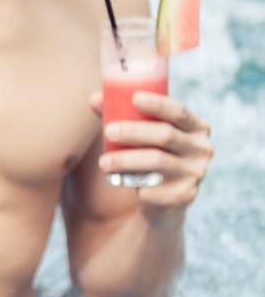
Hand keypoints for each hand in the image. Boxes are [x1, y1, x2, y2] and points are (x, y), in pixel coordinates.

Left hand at [91, 89, 213, 213]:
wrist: (163, 199)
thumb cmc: (150, 154)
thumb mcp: (142, 133)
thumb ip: (121, 114)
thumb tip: (94, 99)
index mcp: (196, 127)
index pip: (179, 111)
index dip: (158, 104)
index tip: (134, 98)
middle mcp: (202, 148)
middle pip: (166, 135)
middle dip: (135, 132)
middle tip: (108, 131)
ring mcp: (196, 173)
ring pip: (158, 162)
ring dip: (127, 160)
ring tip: (103, 162)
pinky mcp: (186, 195)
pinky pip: (157, 188)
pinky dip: (136, 185)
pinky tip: (121, 182)